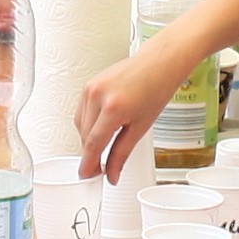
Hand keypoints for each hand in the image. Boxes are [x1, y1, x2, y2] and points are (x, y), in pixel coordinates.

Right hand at [76, 51, 175, 184]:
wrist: (158, 63)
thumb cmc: (156, 88)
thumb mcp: (141, 127)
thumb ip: (121, 153)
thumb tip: (111, 173)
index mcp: (113, 108)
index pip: (93, 144)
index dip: (89, 164)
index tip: (88, 175)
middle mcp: (97, 95)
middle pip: (85, 136)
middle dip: (92, 153)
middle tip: (102, 166)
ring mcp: (90, 88)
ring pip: (80, 125)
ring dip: (89, 138)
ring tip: (107, 142)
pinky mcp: (88, 84)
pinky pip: (81, 112)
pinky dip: (88, 123)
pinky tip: (102, 126)